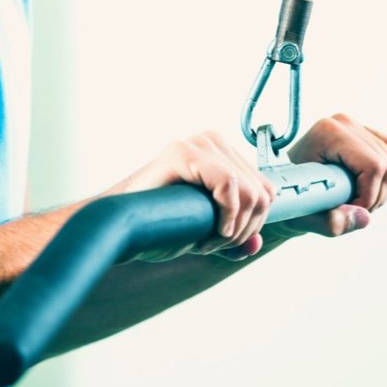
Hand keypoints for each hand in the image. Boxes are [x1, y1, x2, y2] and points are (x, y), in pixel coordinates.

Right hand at [106, 130, 275, 262]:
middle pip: (262, 193)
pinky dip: (226, 217)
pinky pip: (229, 185)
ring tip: (205, 241)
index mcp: (221, 152)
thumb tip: (256, 245)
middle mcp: (212, 141)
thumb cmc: (158, 223)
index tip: (224, 240)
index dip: (252, 223)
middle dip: (242, 230)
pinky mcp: (184, 152)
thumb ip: (232, 234)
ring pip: (250, 192)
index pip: (265, 188)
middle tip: (212, 244)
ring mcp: (198, 143)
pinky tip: (206, 235)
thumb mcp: (205, 230)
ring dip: (233, 229)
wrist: (121, 225)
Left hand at [267, 113, 386, 239]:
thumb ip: (333, 223)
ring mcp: (355, 126)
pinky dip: (384, 180)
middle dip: (375, 196)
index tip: (349, 209)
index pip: (373, 166)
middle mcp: (343, 123)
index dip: (368, 196)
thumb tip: (364, 217)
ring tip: (356, 201)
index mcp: (328, 133)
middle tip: (353, 209)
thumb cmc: (294, 199)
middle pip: (386, 166)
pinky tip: (364, 188)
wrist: (288, 187)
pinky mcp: (366, 133)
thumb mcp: (308, 217)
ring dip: (380, 191)